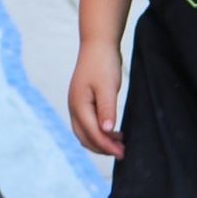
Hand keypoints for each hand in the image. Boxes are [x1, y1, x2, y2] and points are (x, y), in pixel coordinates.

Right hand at [69, 40, 124, 156]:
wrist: (97, 44)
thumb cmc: (103, 63)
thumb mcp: (107, 87)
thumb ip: (107, 109)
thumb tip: (106, 131)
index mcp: (79, 105)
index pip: (92, 133)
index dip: (107, 146)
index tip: (122, 153)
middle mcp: (74, 107)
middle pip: (85, 137)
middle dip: (102, 148)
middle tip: (122, 153)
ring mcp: (76, 104)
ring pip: (85, 132)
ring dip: (100, 141)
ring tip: (119, 143)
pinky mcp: (82, 100)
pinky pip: (87, 123)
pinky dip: (99, 132)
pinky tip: (113, 130)